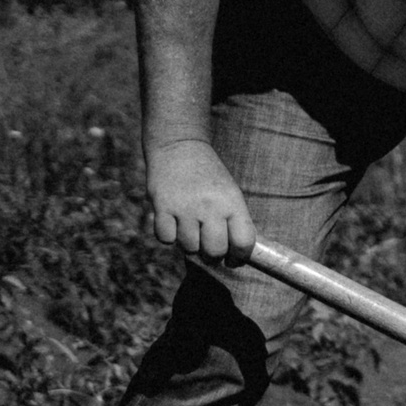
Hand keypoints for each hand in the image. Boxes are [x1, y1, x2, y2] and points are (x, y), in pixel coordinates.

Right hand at [147, 139, 254, 263]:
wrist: (180, 146)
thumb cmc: (209, 177)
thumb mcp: (230, 193)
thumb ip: (234, 221)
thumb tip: (235, 255)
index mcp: (233, 202)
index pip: (243, 242)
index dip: (240, 257)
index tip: (233, 259)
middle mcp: (210, 206)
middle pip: (215, 251)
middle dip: (213, 255)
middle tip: (209, 248)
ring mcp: (185, 206)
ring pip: (189, 247)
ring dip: (189, 244)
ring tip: (190, 229)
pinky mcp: (162, 205)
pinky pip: (165, 238)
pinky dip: (168, 236)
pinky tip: (173, 223)